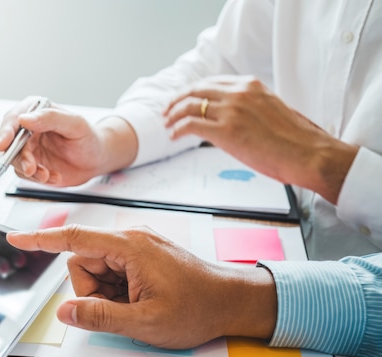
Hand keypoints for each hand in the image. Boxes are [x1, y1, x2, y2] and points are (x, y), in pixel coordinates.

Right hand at [0, 96, 136, 185]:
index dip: (6, 132)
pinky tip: (54, 176)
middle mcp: (29, 130)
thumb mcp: (75, 124)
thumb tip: (24, 118)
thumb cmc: (89, 138)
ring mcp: (29, 149)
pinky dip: (39, 179)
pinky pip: (26, 175)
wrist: (97, 160)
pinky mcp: (32, 165)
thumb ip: (51, 118)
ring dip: (30, 171)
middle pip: (10, 143)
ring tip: (47, 175)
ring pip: (16, 161)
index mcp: (37, 112)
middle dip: (19, 158)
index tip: (4, 144)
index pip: (14, 119)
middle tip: (31, 168)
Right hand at [7, 225, 276, 348]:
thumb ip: (100, 316)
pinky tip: (139, 300)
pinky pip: (113, 271)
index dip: (40, 239)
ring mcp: (137, 246)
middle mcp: (130, 239)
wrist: (232, 301)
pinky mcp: (142, 255)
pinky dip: (117, 289)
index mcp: (128, 246)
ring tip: (135, 305)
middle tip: (121, 309)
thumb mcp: (145, 322)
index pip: (73, 239)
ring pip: (96, 269)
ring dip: (106, 292)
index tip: (16, 237)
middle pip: (83, 261)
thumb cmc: (197, 307)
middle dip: (91, 290)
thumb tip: (64, 311)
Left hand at [163, 76, 358, 203]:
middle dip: (177, 100)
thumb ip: (252, 108)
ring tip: (167, 124)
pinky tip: (174, 135)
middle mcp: (239, 94)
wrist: (308, 153)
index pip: (211, 82)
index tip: (183, 98)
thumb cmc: (296, 140)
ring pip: (189, 106)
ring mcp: (232, 111)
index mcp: (251, 86)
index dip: (193, 91)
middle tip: (167, 110)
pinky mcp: (226, 131)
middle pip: (196, 90)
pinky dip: (178, 129)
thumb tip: (238, 119)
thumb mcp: (272, 111)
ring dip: (173, 114)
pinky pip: (191, 125)